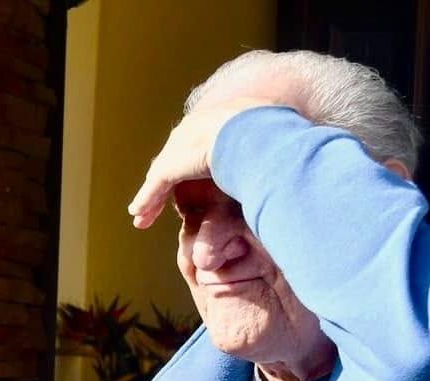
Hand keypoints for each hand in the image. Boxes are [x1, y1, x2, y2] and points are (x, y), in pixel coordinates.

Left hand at [127, 97, 286, 228]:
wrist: (258, 135)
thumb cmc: (277, 136)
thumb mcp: (277, 135)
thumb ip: (272, 146)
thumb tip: (290, 157)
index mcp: (224, 116)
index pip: (202, 140)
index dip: (194, 159)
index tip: (191, 171)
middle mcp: (197, 126)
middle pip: (177, 156)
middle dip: (166, 177)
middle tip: (159, 194)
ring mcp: (183, 144)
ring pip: (162, 174)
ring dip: (151, 196)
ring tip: (142, 214)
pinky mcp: (172, 164)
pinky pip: (156, 186)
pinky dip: (147, 201)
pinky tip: (139, 216)